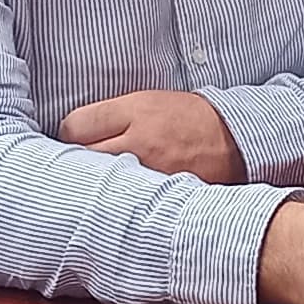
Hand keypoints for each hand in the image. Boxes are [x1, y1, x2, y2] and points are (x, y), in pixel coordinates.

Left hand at [61, 88, 244, 183]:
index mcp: (134, 111)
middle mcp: (140, 141)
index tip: (78, 139)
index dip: (70, 134)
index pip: (74, 127)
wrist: (232, 139)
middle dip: (78, 160)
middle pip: (81, 158)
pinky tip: (123, 198)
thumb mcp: (147, 101)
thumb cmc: (185, 119)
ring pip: (100, 184)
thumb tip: (72, 134)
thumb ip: (110, 116)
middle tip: (85, 163)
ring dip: (96, 184)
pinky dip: (120, 201)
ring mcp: (151, 172)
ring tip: (102, 182)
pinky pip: (125, 202)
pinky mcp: (162, 195)